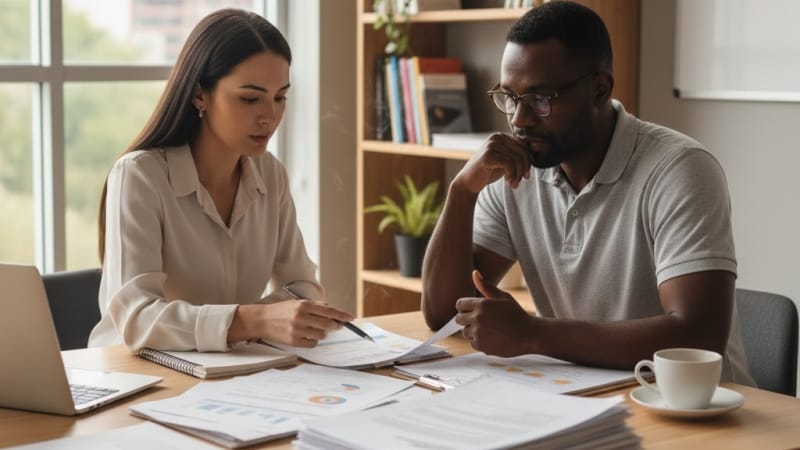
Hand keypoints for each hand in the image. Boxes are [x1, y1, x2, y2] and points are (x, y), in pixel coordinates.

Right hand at [230, 300, 353, 346]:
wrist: (263, 320)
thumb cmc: (282, 311)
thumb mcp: (297, 303)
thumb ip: (315, 306)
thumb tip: (332, 311)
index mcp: (304, 305)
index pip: (329, 311)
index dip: (342, 315)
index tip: (351, 318)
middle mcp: (301, 317)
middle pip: (328, 324)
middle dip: (335, 326)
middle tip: (336, 326)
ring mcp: (297, 330)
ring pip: (321, 335)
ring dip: (322, 334)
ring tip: (313, 329)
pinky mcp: (294, 341)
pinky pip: (312, 344)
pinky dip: (313, 341)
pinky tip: (306, 336)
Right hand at [451, 133, 530, 194]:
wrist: (468, 182)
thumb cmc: (488, 172)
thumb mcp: (505, 161)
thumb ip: (517, 155)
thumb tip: (539, 150)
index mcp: (502, 136)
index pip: (524, 146)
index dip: (528, 162)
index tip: (525, 175)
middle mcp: (496, 137)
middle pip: (522, 152)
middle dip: (524, 169)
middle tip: (521, 181)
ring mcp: (491, 145)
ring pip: (516, 159)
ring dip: (517, 175)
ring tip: (513, 184)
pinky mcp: (488, 155)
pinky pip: (509, 164)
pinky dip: (511, 175)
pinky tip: (508, 182)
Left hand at [454, 270, 535, 356]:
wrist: (529, 335)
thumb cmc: (517, 314)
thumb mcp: (503, 297)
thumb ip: (486, 286)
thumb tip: (474, 273)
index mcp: (481, 304)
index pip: (459, 304)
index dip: (465, 307)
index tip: (473, 310)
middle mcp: (477, 318)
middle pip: (459, 319)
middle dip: (467, 319)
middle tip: (482, 321)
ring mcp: (478, 333)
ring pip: (465, 332)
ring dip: (473, 331)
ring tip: (489, 330)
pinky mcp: (481, 346)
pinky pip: (472, 343)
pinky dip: (479, 342)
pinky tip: (492, 338)